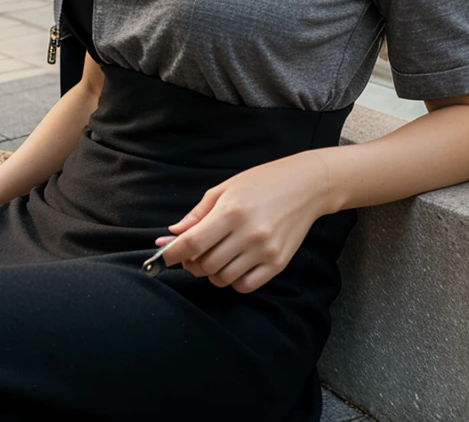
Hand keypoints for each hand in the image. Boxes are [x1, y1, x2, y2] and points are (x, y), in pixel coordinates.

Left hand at [156, 151, 331, 293]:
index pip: (193, 242)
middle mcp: (248, 234)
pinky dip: (233, 280)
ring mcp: (265, 251)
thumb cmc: (261, 182)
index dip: (173, 254)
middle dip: (192, 263)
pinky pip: (245, 286)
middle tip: (192, 254)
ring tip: (215, 256)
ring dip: (211, 272)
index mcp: (231, 212)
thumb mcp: (225, 189)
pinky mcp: (278, 264)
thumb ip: (197, 214)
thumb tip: (173, 234)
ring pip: (223, 278)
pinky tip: (233, 264)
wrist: (305, 186)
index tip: (163, 257)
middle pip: (206, 264)